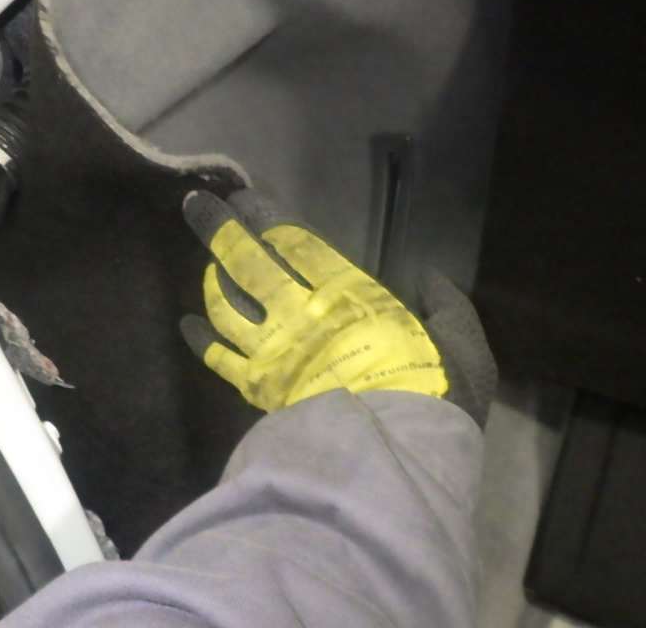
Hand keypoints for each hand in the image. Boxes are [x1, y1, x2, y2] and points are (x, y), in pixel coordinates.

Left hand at [181, 189, 447, 412]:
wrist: (396, 455)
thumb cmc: (436, 395)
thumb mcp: (463, 345)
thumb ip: (446, 308)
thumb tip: (430, 278)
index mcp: (347, 294)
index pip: (294, 242)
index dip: (264, 215)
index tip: (243, 195)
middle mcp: (300, 313)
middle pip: (248, 262)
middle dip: (220, 229)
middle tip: (195, 205)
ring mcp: (273, 351)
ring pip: (226, 305)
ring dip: (210, 279)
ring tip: (204, 264)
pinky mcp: (258, 388)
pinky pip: (219, 359)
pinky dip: (200, 340)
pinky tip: (187, 324)